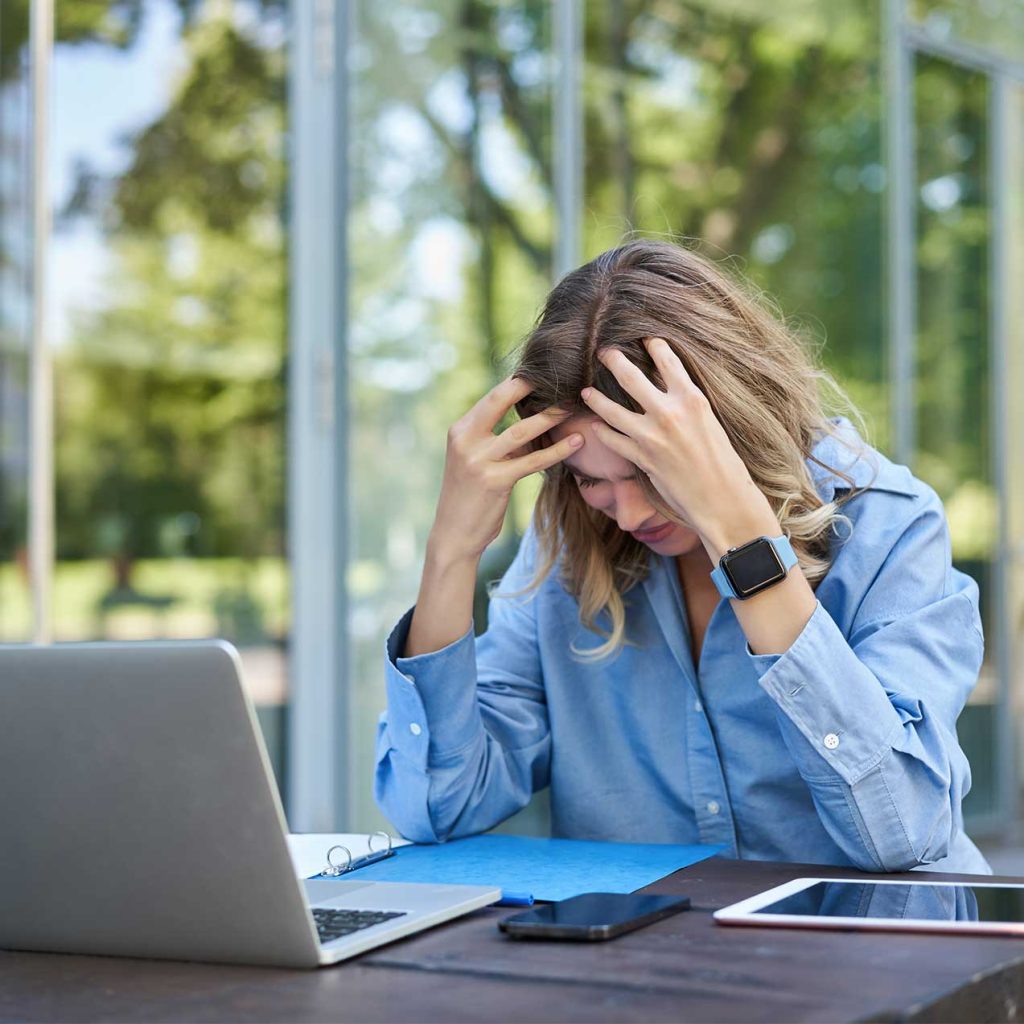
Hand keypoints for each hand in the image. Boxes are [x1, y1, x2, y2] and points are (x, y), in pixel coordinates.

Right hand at [430, 376, 583, 561]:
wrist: (453, 534)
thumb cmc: (470, 496)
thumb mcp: (476, 460)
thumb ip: (496, 440)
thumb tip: (532, 419)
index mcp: (460, 430)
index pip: (491, 397)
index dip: (518, 382)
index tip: (544, 373)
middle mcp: (465, 440)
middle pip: (500, 400)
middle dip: (530, 385)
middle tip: (560, 375)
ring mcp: (478, 460)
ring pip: (520, 431)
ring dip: (549, 417)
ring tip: (573, 405)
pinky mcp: (494, 481)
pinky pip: (532, 461)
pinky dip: (556, 450)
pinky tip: (575, 441)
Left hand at [582, 337, 778, 557]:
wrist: (723, 500)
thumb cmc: (724, 463)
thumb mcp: (711, 423)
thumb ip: (688, 406)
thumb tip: (670, 392)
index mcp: (693, 399)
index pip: (668, 361)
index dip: (654, 346)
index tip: (644, 339)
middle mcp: (670, 413)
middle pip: (631, 378)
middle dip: (613, 361)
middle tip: (603, 352)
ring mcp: (652, 436)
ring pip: (612, 410)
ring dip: (596, 399)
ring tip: (585, 391)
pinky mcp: (642, 459)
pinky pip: (613, 441)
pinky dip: (603, 433)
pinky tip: (596, 427)